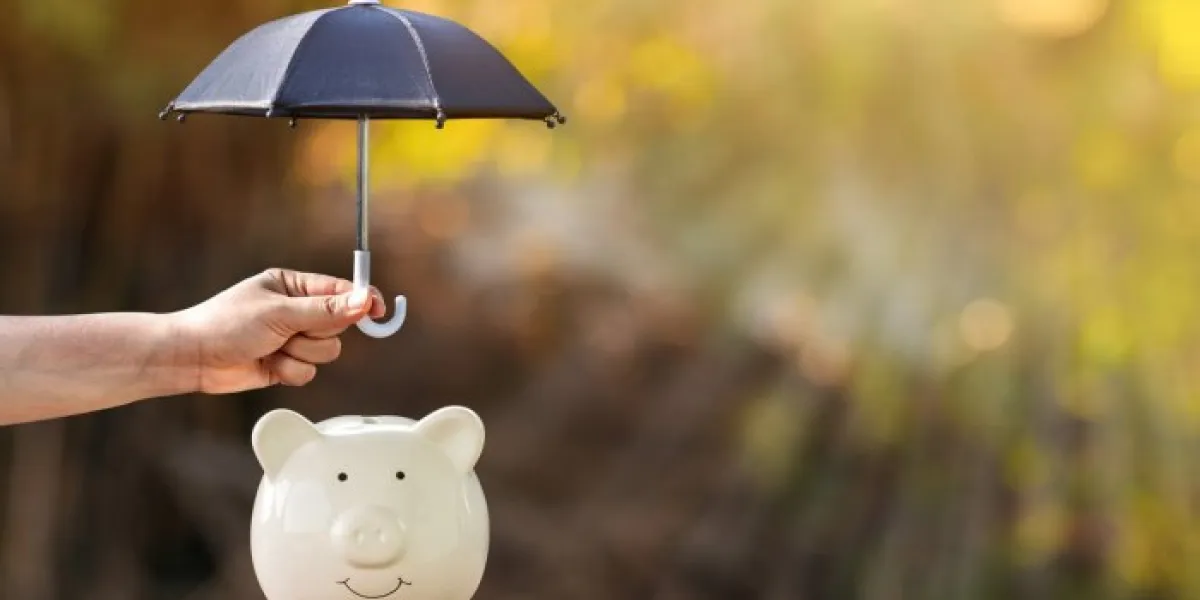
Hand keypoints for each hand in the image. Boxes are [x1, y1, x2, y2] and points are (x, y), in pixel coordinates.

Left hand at [173, 268, 387, 393]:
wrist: (193, 358)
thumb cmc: (226, 323)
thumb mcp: (280, 313)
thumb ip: (326, 310)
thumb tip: (363, 301)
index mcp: (293, 286)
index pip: (341, 291)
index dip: (361, 300)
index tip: (378, 311)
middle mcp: (296, 312)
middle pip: (338, 327)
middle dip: (316, 335)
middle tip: (289, 332)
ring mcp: (291, 339)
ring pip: (326, 353)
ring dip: (300, 355)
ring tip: (272, 349)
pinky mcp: (285, 364)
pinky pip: (309, 372)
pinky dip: (290, 372)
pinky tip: (266, 364)